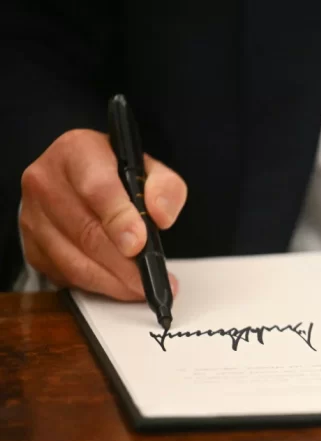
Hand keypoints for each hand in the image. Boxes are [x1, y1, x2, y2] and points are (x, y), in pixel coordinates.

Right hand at [19, 129, 186, 299]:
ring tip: (141, 287)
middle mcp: (46, 181)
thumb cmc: (116, 174)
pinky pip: (65, 275)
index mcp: (76, 151)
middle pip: (86, 232)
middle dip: (123, 263)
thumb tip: (161, 216)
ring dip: (113, 280)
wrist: (81, 179)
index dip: (119, 219)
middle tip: (150, 278)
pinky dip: (97, 285)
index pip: (96, 188)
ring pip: (74, 260)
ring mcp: (33, 216)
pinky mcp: (32, 246)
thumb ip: (165, 187)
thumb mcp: (149, 169)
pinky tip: (120, 285)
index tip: (140, 244)